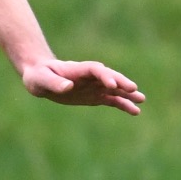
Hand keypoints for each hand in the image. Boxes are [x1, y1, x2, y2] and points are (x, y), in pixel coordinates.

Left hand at [21, 59, 144, 114]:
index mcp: (79, 68)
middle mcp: (91, 76)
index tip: (112, 86)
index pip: (96, 70)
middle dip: (122, 83)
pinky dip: (122, 105)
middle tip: (134, 89)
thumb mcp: (42, 79)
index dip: (105, 76)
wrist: (40, 79)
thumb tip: (68, 87)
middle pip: (110, 77)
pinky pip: (111, 100)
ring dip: (127, 95)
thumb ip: (54, 83)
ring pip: (115, 90)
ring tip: (141, 101)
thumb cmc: (39, 76)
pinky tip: (134, 111)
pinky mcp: (95, 96)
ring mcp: (95, 86)